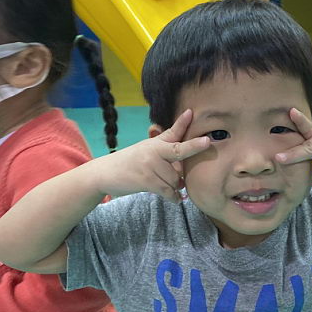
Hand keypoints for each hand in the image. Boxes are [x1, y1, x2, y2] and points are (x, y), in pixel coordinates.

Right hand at [94, 109, 211, 201]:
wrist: (104, 173)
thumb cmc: (130, 163)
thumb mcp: (146, 150)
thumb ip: (165, 150)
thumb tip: (185, 164)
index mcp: (155, 142)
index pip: (173, 132)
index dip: (183, 122)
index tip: (191, 112)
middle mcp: (153, 151)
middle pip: (180, 151)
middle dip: (194, 146)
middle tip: (207, 142)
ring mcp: (149, 165)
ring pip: (176, 179)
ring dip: (176, 186)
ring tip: (169, 186)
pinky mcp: (146, 180)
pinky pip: (167, 190)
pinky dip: (173, 197)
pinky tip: (174, 198)